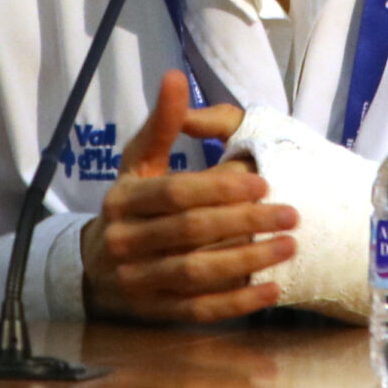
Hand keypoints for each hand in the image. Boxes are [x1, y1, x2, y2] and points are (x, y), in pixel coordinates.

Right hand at [80, 72, 296, 322]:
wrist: (96, 266)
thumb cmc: (133, 202)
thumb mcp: (140, 160)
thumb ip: (163, 122)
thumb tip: (175, 76)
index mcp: (123, 199)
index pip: (175, 193)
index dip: (220, 188)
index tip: (263, 182)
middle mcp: (123, 241)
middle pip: (190, 232)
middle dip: (245, 222)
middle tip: (290, 214)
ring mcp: (136, 281)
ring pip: (197, 273)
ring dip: (248, 263)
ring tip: (288, 247)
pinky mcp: (153, 312)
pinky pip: (199, 310)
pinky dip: (236, 304)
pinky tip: (271, 291)